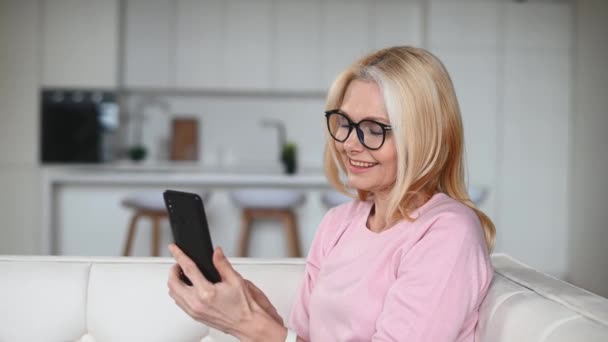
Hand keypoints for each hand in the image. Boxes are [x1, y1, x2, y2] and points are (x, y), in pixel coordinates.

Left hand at [167, 244, 284, 340]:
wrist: (247, 323)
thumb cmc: (243, 306)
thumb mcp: (235, 280)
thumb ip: (223, 264)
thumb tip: (216, 252)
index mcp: (206, 293)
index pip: (188, 269)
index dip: (179, 255)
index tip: (174, 248)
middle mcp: (197, 303)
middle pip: (173, 283)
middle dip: (173, 270)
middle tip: (179, 263)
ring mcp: (194, 311)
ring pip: (173, 294)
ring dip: (173, 282)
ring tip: (182, 274)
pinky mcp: (194, 316)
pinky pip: (179, 303)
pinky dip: (178, 293)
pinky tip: (186, 288)